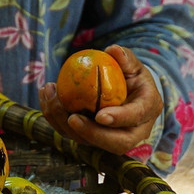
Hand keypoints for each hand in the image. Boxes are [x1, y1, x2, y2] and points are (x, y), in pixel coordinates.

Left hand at [38, 45, 161, 156]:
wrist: (127, 92)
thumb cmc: (131, 75)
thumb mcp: (133, 65)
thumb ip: (126, 59)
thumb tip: (114, 50)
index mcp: (147, 110)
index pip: (135, 118)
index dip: (118, 119)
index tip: (100, 115)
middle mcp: (133, 130)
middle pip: (115, 143)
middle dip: (91, 133)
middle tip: (72, 118)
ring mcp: (111, 138)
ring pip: (89, 141)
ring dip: (65, 123)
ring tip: (52, 97)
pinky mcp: (91, 138)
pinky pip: (72, 133)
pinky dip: (55, 118)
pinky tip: (46, 97)